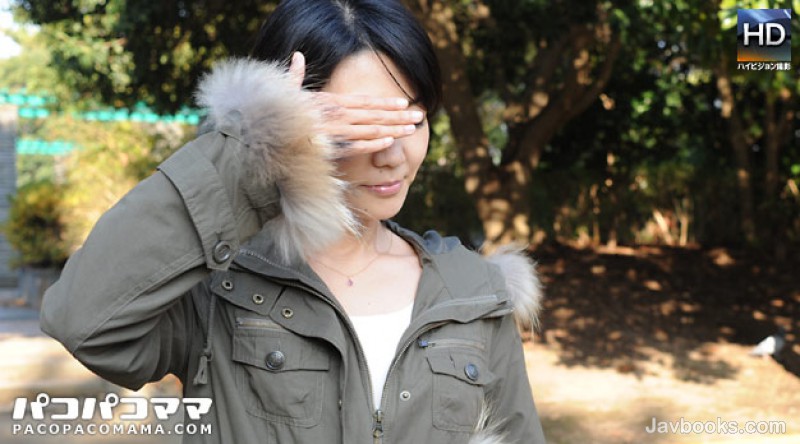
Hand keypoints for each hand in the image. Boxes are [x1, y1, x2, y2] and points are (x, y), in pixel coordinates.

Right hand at [288, 52, 423, 156]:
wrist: (266, 138)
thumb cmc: (278, 118)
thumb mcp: (288, 93)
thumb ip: (296, 76)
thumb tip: (297, 56)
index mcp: (329, 102)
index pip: (364, 101)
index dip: (386, 102)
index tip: (403, 103)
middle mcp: (336, 116)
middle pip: (374, 115)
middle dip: (399, 115)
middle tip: (419, 116)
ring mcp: (335, 133)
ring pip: (371, 130)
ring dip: (394, 129)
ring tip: (412, 130)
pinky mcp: (331, 149)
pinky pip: (357, 147)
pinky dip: (374, 144)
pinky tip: (390, 142)